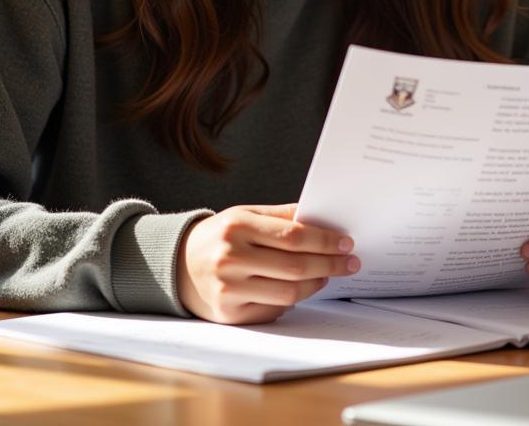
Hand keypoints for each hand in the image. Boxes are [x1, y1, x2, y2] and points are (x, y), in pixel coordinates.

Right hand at [176, 203, 359, 323]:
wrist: (178, 265)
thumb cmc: (220, 237)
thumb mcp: (245, 215)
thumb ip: (282, 216)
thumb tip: (323, 220)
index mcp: (237, 227)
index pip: (292, 235)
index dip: (324, 241)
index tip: (346, 242)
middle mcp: (231, 258)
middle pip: (294, 266)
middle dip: (329, 264)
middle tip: (350, 262)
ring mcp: (229, 289)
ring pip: (288, 292)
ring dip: (315, 285)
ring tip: (328, 275)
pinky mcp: (230, 314)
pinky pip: (274, 309)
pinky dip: (293, 299)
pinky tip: (302, 289)